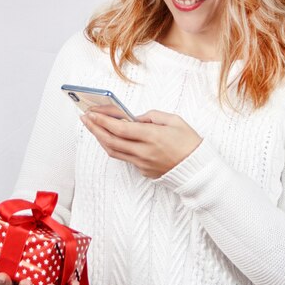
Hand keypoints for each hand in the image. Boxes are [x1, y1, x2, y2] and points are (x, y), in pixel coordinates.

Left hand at [80, 107, 202, 178]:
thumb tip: (135, 117)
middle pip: (111, 141)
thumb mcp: (174, 120)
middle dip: (95, 128)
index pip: (120, 129)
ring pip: (113, 151)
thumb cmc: (189, 142)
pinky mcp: (143, 171)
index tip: (92, 113)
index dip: (103, 121)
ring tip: (93, 127)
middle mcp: (144, 152)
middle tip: (85, 118)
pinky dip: (113, 147)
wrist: (199, 169)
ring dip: (100, 138)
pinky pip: (123, 157)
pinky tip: (109, 138)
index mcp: (152, 136)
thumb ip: (152, 116)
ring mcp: (142, 163)